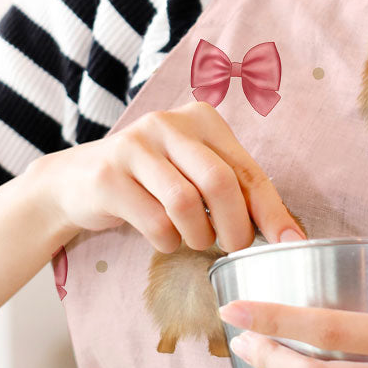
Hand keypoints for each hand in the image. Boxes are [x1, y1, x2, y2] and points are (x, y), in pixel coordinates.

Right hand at [25, 101, 305, 253]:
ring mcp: (134, 146)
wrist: (76, 182)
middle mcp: (168, 124)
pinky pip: (155, 222)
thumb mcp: (194, 174)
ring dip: (198, 237)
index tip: (292, 243)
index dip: (272, 211)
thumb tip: (289, 233)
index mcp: (201, 120)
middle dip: (235, 227)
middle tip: (234, 248)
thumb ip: (236, 191)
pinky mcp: (108, 176)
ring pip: (186, 204)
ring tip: (196, 241)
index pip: (248, 170)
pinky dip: (167, 242)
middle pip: (220, 183)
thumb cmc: (151, 183)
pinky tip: (165, 239)